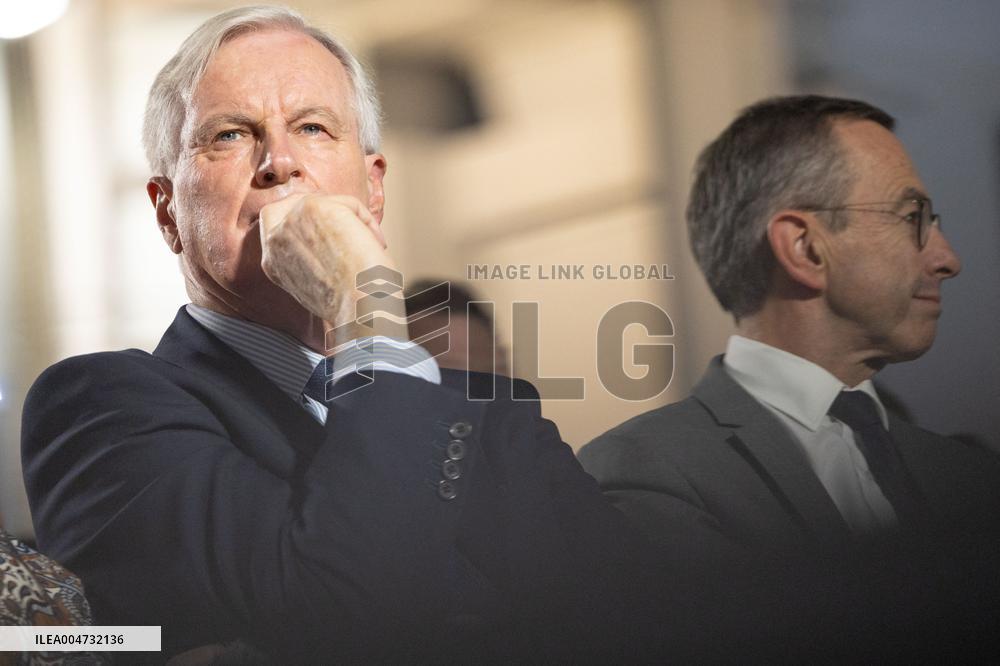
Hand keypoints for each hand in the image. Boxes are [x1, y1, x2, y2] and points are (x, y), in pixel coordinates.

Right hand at [259, 194, 402, 344]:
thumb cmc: (351, 306)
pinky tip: (375, 244)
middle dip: (325, 208)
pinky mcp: (313, 208)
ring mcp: (291, 221)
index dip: (306, 220)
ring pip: (327, 202)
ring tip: (369, 246)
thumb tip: (331, 235)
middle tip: (352, 225)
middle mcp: (275, 240)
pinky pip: (348, 203)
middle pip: (296, 202)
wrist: (360, 309)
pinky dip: (367, 221)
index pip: (275, 222)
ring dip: (353, 220)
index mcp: (273, 262)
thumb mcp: (316, 283)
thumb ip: (310, 257)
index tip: (332, 230)